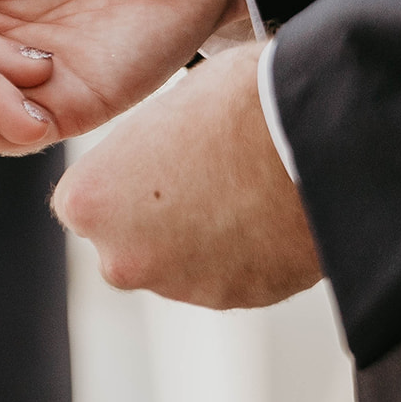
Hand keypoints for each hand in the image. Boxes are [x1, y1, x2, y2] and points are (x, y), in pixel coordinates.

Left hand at [53, 43, 321, 307]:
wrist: (316, 134)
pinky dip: (242, 252)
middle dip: (155, 216)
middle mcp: (122, 258)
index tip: (152, 159)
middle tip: (198, 173)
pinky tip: (265, 210)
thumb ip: (139, 149)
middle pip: (127, 240)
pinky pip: (228, 273)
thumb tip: (151, 154)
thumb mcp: (162, 109)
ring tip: (240, 186)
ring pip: (179, 261)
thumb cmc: (235, 102)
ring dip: (200, 236)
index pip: (85, 200)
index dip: (121, 177)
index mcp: (88, 203)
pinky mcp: (235, 299)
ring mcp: (180, 286)